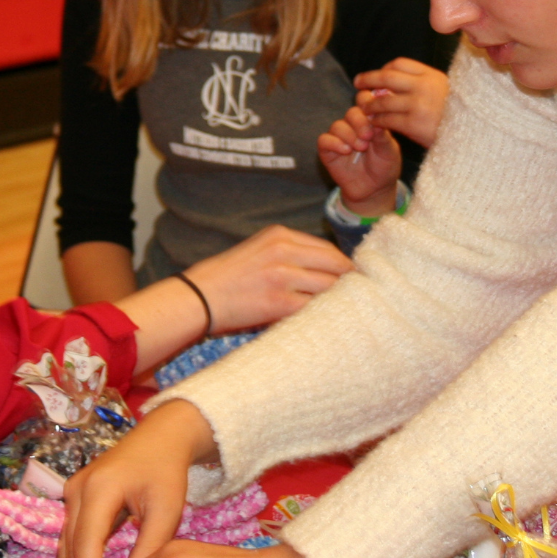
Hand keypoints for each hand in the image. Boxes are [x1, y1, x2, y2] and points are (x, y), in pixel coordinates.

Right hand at [58, 400, 216, 557]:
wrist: (160, 438)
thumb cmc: (166, 471)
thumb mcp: (166, 509)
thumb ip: (149, 546)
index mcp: (99, 488)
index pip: (86, 542)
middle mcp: (77, 490)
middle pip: (69, 549)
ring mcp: (72, 494)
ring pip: (64, 548)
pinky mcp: (75, 500)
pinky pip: (69, 540)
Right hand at [187, 225, 353, 332]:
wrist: (196, 297)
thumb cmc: (224, 278)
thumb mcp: (257, 251)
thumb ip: (288, 254)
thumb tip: (326, 272)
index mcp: (279, 235)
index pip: (328, 248)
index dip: (343, 267)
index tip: (352, 281)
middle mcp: (283, 250)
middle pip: (336, 264)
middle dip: (350, 282)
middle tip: (359, 298)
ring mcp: (282, 275)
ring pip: (331, 287)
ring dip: (340, 300)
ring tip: (346, 312)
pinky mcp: (279, 301)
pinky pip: (315, 307)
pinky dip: (325, 315)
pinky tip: (327, 323)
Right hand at [319, 105, 401, 215]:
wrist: (374, 190)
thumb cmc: (384, 167)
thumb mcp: (389, 150)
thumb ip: (382, 134)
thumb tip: (377, 115)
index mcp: (370, 121)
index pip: (365, 101)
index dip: (367, 101)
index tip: (374, 113)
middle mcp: (353, 126)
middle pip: (351, 112)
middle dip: (360, 122)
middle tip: (368, 136)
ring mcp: (339, 137)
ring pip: (337, 125)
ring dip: (349, 135)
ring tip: (360, 148)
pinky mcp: (328, 150)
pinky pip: (325, 140)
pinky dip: (335, 143)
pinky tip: (346, 151)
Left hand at [353, 58, 449, 148]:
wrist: (473, 137)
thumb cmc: (457, 116)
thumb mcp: (446, 92)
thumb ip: (422, 84)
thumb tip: (389, 84)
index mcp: (432, 76)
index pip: (399, 64)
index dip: (384, 69)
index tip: (377, 77)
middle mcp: (424, 87)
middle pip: (387, 77)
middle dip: (368, 79)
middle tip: (358, 83)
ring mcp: (419, 105)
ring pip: (383, 101)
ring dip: (369, 105)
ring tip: (364, 109)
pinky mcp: (414, 125)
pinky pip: (386, 120)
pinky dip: (377, 121)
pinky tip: (374, 123)